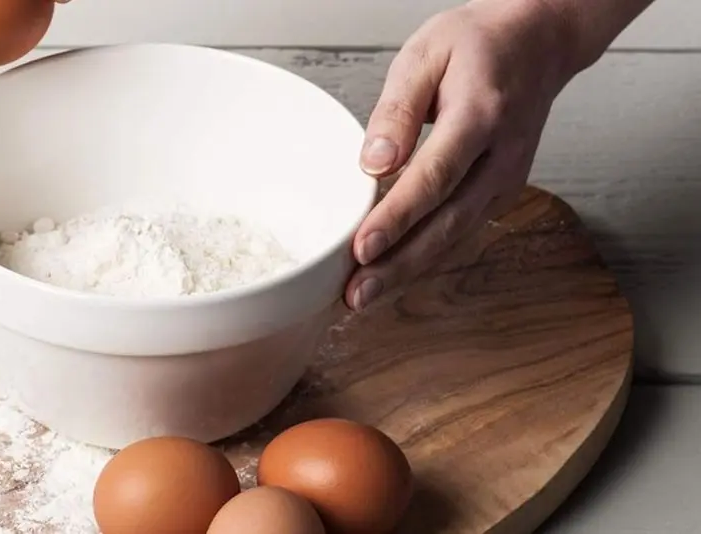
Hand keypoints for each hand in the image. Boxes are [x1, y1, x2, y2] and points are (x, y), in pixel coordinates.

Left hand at [344, 0, 580, 310]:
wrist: (538, 42)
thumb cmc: (479, 44)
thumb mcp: (426, 54)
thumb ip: (396, 110)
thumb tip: (373, 162)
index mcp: (481, 115)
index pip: (434, 177)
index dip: (397, 217)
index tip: (362, 248)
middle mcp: (501, 156)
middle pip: (447, 222)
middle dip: (399, 264)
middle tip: (356, 295)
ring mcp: (507, 178)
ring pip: (456, 236)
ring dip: (410, 271)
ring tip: (364, 296)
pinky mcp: (501, 191)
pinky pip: (462, 231)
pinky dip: (428, 257)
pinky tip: (394, 273)